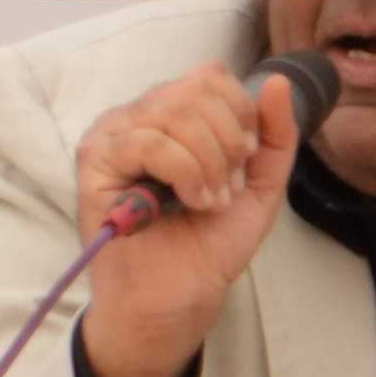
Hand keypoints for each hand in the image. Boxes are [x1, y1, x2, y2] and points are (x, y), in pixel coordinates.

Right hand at [70, 64, 301, 376]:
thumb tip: (280, 82)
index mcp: (171, 114)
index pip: (210, 76)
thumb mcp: (260, 185)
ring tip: (209, 202)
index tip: (246, 164)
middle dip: (228, 144)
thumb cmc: (208, 246)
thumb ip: (275, 135)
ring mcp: (112, 135)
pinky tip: (192, 202)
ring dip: (209, 163)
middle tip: (227, 190)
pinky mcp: (95, 161)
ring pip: (175, 113)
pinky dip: (185, 172)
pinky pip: (149, 141)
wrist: (179, 300)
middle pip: (196, 90)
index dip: (240, 115)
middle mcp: (137, 116)